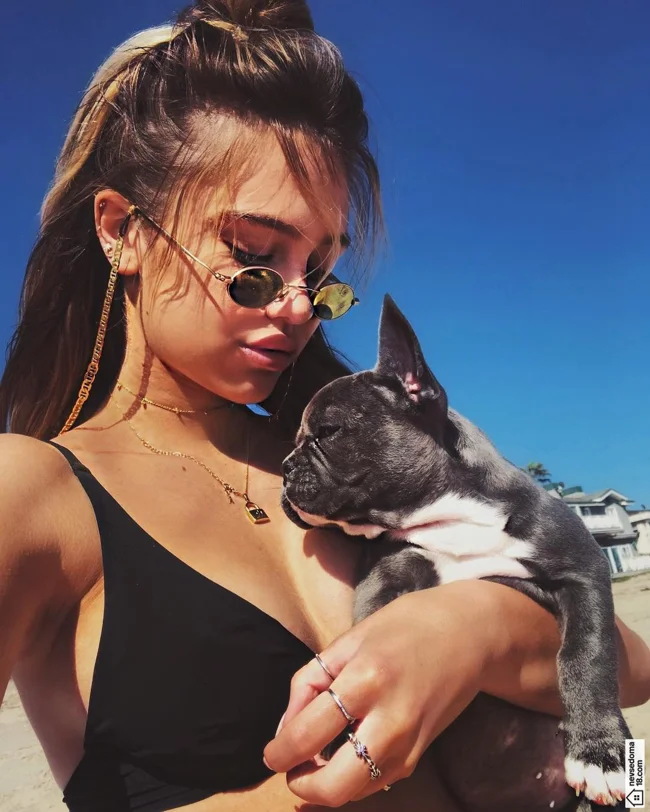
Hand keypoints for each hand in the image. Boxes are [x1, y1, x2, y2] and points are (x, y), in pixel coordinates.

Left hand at [263, 582, 497, 806]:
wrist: (469, 634)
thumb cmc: (405, 626)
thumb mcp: (349, 639)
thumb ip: (310, 681)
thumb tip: (286, 728)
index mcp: (364, 680)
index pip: (308, 734)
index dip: (279, 752)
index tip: (269, 754)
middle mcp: (389, 720)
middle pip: (334, 785)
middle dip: (302, 785)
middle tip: (291, 768)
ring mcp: (409, 743)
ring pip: (356, 792)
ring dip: (327, 785)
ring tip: (316, 759)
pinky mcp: (421, 755)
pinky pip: (377, 782)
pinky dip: (354, 778)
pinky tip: (345, 754)